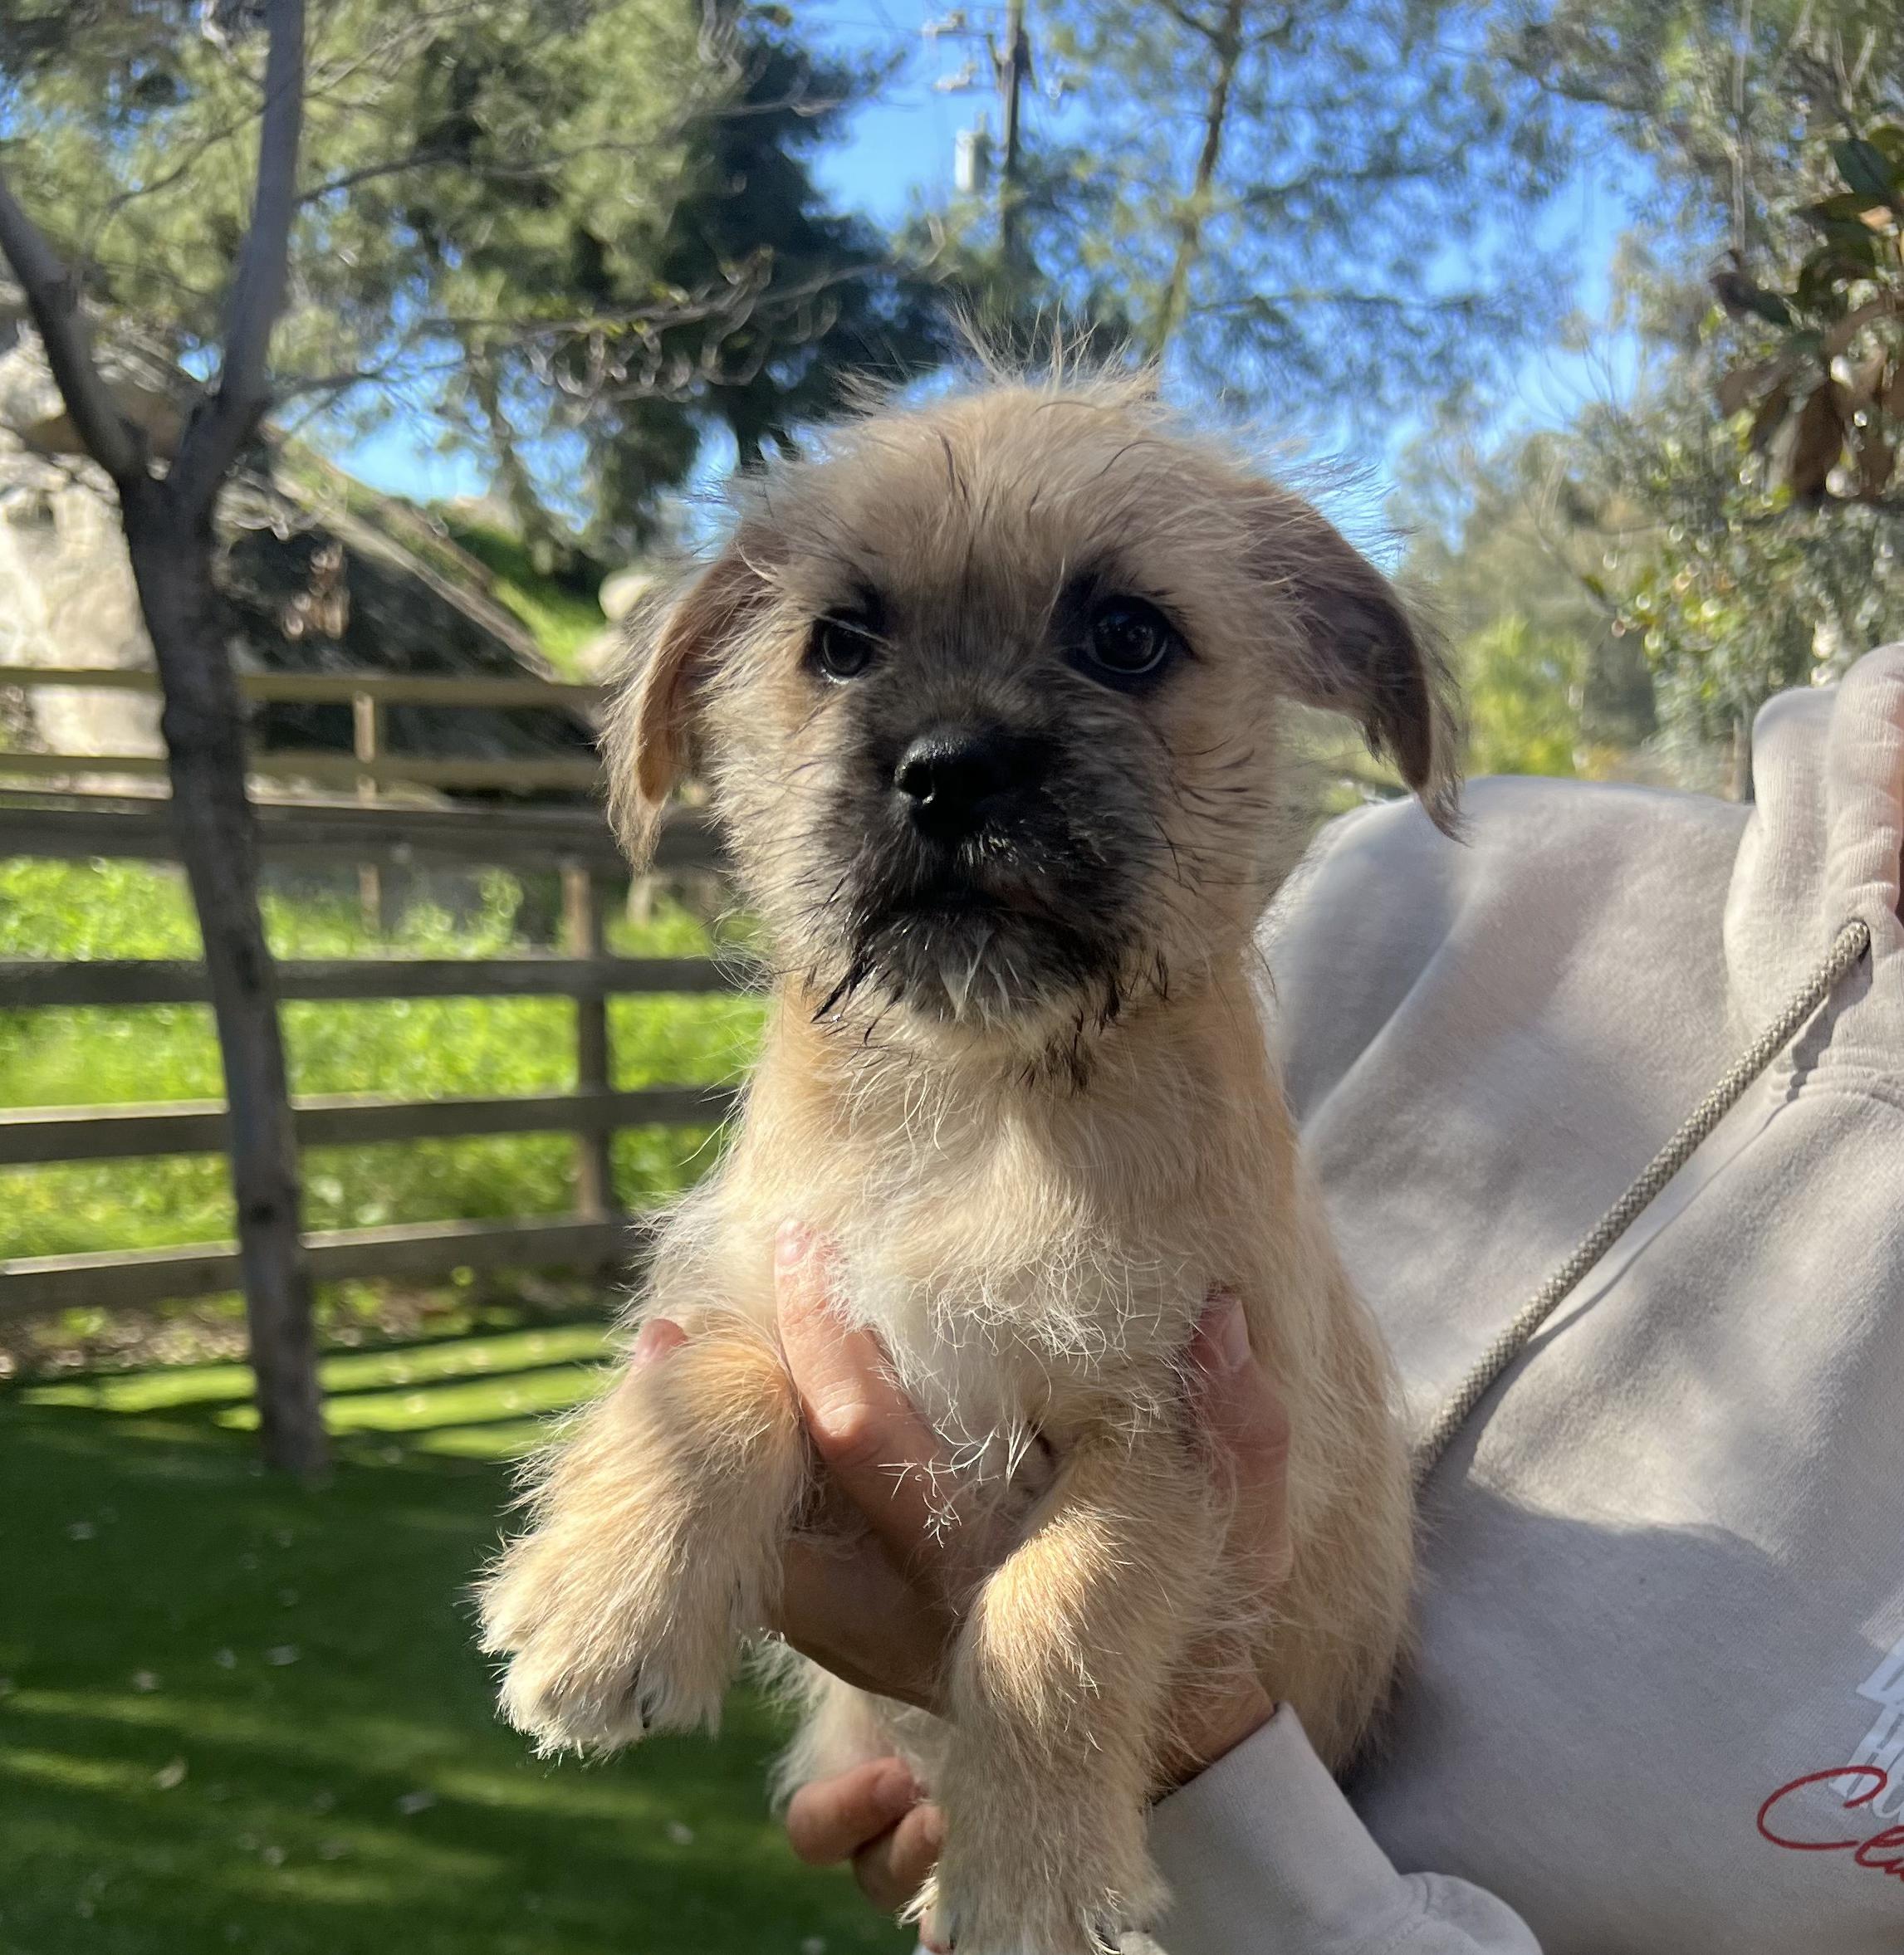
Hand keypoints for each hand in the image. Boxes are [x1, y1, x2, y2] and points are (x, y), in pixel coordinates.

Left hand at [626, 1233, 1291, 1914]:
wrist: (1163, 1730)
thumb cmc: (1192, 1599)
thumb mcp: (1235, 1515)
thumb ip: (1237, 1423)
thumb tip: (1220, 1318)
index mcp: (982, 1552)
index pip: (867, 1433)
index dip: (820, 1336)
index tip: (802, 1246)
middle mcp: (910, 1609)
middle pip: (777, 1509)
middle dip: (720, 1414)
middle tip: (666, 1331)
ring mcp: (879, 1648)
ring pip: (763, 1568)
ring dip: (709, 1479)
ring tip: (664, 1381)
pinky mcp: (867, 1663)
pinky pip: (781, 1591)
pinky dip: (743, 1522)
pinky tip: (722, 1454)